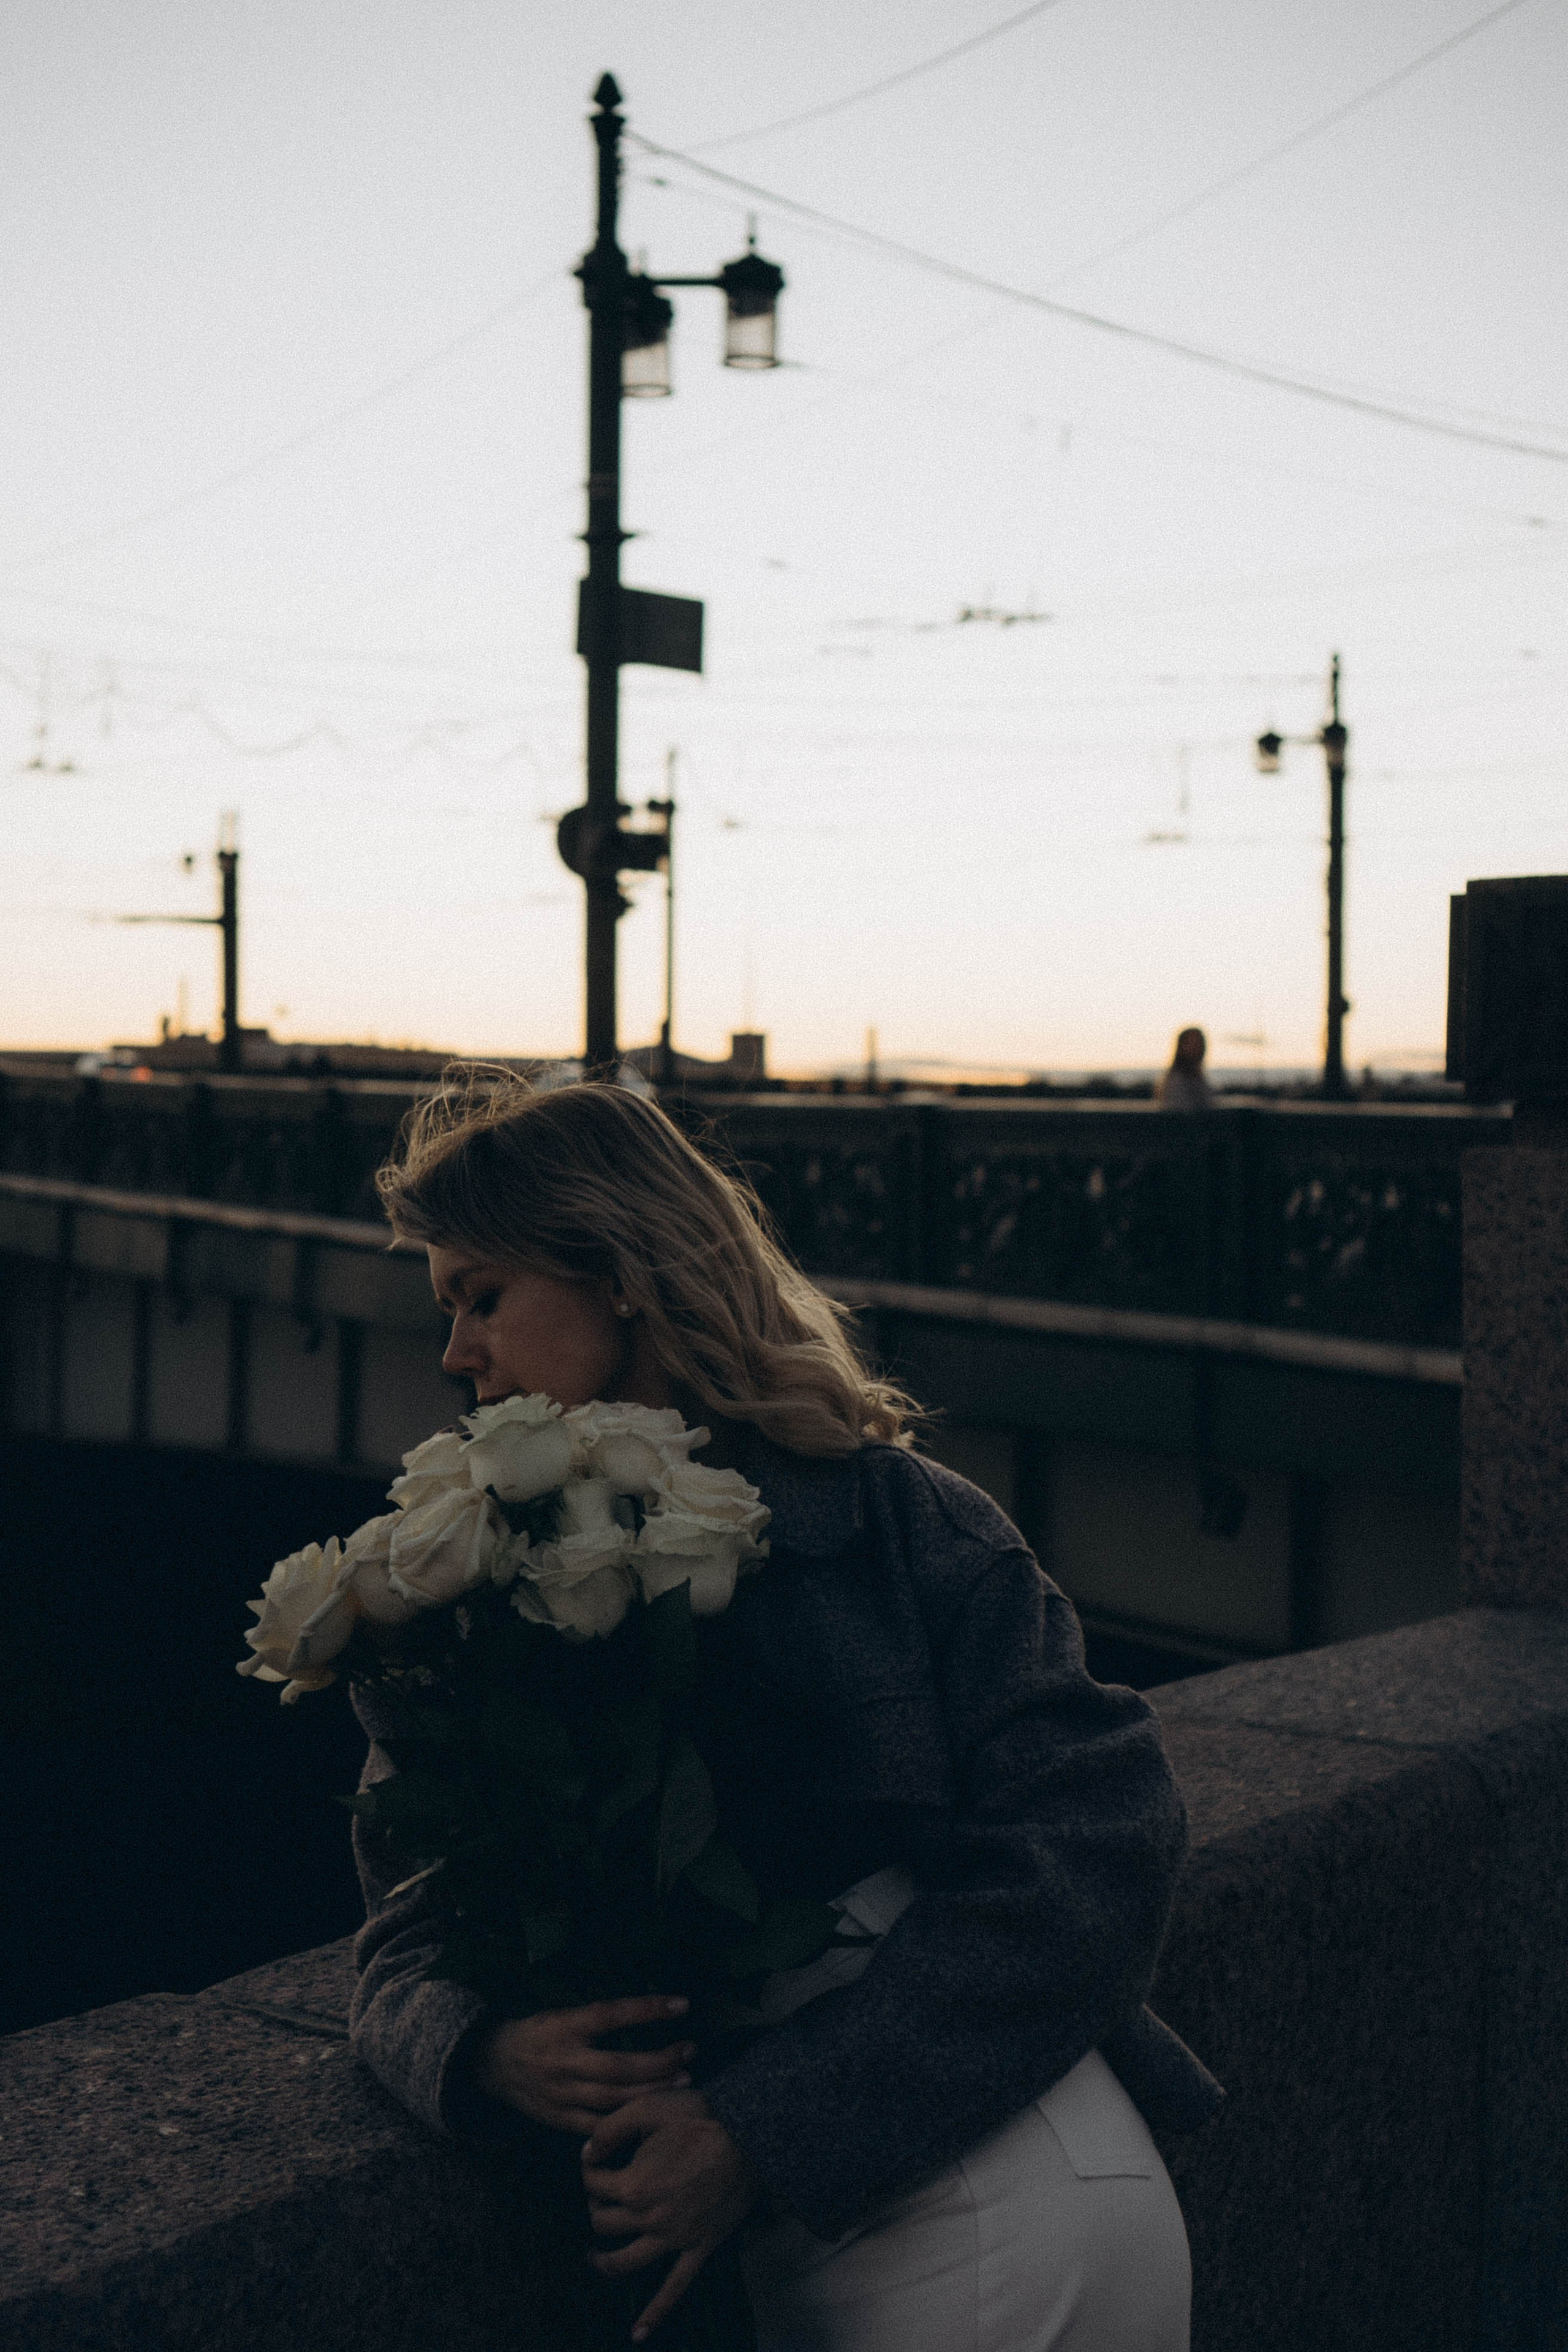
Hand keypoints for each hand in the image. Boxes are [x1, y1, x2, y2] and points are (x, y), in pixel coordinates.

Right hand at [473, 1997, 695, 2135]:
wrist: (494, 2064)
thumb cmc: (539, 2032)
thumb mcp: (562, 2013)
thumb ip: (599, 2018)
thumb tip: (649, 2011)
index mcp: (564, 2026)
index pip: (612, 2014)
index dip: (648, 2009)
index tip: (683, 2005)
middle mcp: (563, 2061)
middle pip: (618, 2066)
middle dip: (659, 2062)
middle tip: (690, 2052)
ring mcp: (561, 2095)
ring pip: (613, 2099)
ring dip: (652, 2093)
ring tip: (683, 2083)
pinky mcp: (559, 2120)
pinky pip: (598, 2126)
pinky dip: (626, 2122)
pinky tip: (652, 2116)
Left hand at [582, 2087, 761, 2342]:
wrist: (750, 2138)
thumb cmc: (699, 2118)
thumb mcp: (648, 2107)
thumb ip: (610, 2128)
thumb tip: (586, 2151)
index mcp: (633, 2185)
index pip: (593, 2184)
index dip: (589, 2169)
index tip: (595, 2158)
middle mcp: (648, 2218)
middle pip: (603, 2223)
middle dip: (595, 2207)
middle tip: (600, 2194)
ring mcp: (674, 2238)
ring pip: (626, 2262)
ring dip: (604, 2263)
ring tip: (592, 2257)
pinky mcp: (698, 2248)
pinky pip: (674, 2288)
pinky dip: (654, 2313)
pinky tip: (637, 2334)